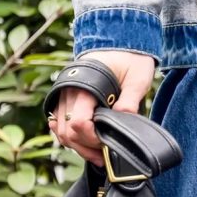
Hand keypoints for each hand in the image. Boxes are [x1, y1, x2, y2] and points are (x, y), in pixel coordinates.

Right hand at [50, 51, 156, 167]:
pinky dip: (69, 137)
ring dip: (77, 145)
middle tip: (104, 155)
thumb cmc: (129, 58)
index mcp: (84, 85)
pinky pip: (59, 125)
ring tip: (97, 154)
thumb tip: (124, 117)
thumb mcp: (137, 76)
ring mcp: (64, 95)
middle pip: (67, 131)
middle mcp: (68, 91)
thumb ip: (130, 99)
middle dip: (85, 147)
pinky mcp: (65, 99)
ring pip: (61, 131)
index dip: (92, 138)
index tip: (107, 143)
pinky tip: (83, 145)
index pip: (79, 122)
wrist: (117, 42)